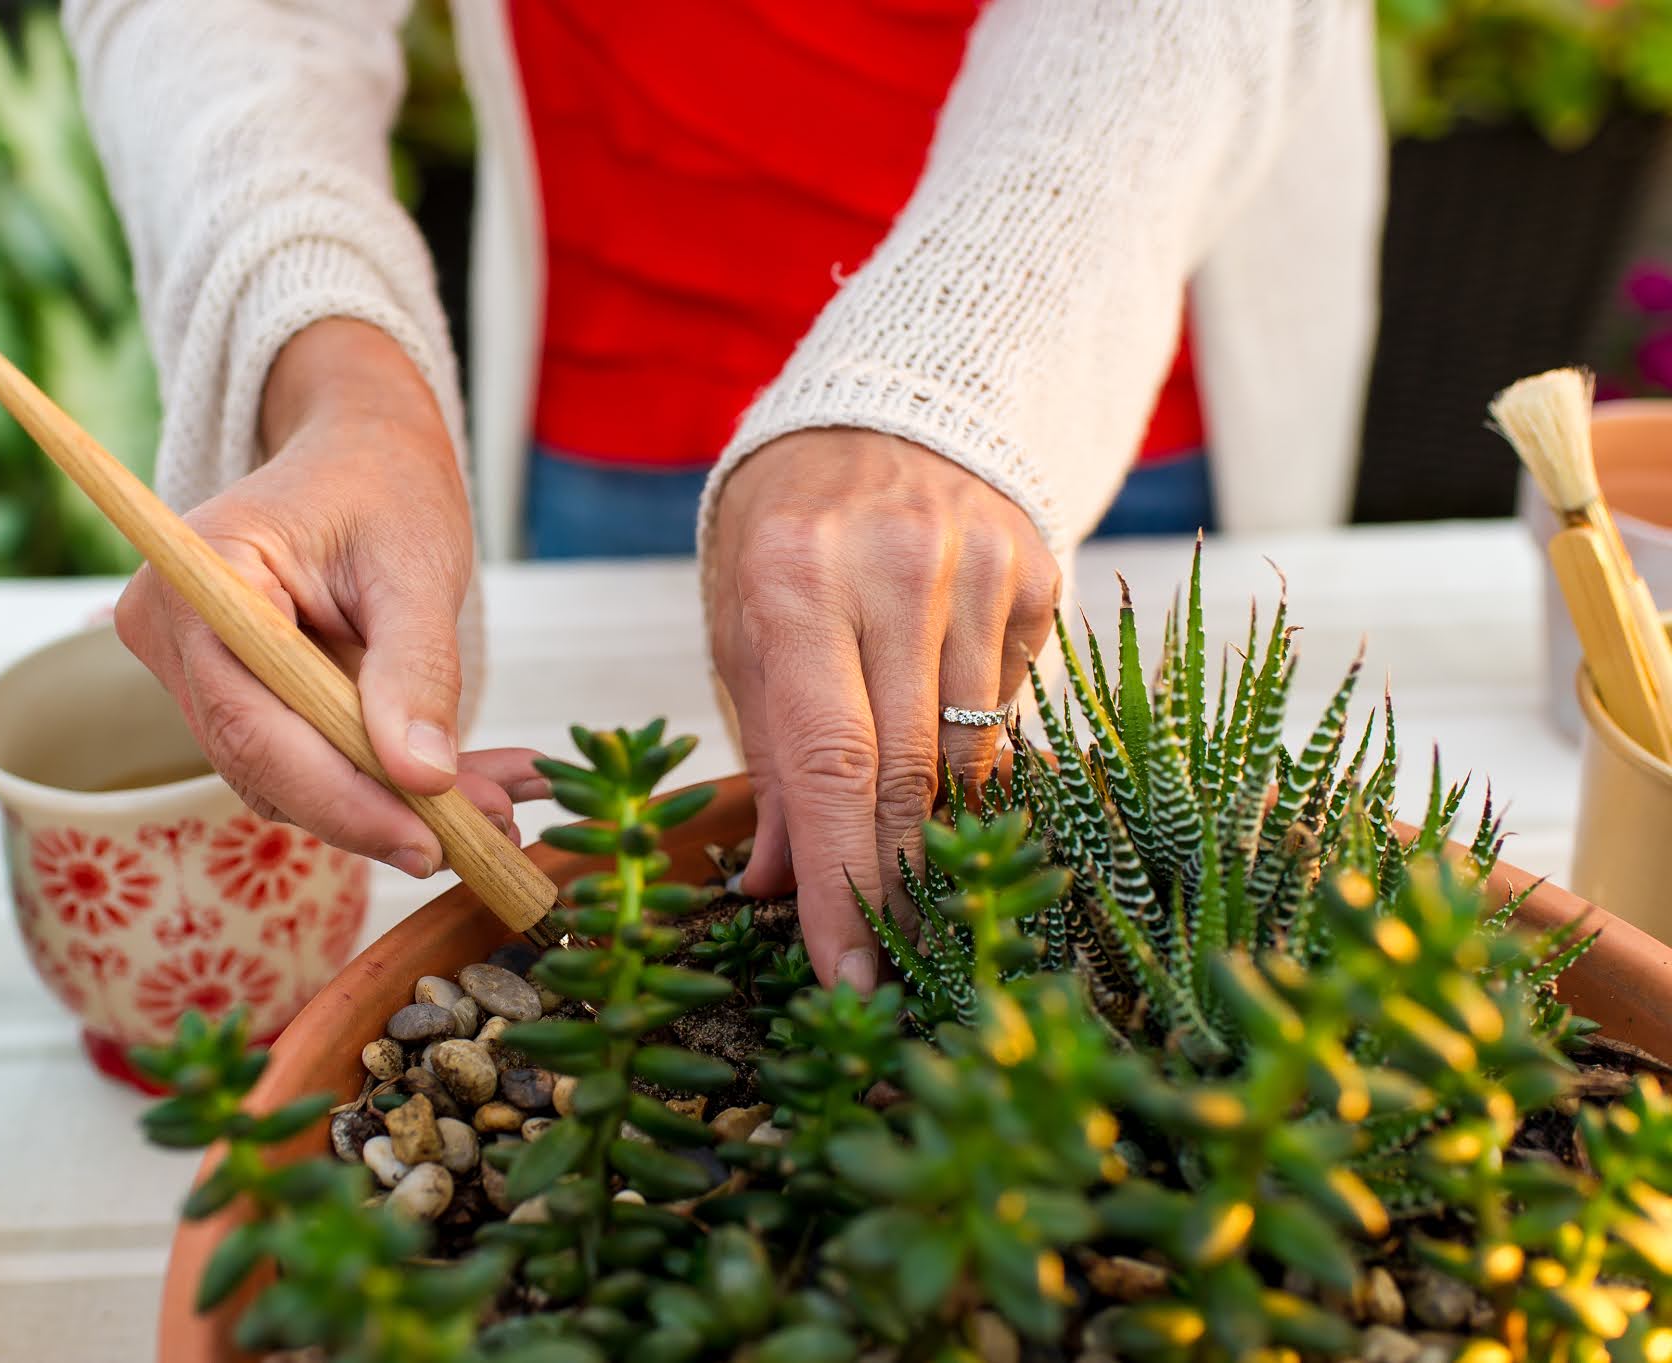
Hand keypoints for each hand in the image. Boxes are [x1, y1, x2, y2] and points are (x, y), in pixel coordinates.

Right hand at [116, 319, 547, 876]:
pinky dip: (378, 779)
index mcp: (198, 577)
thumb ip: (417, 670)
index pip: (253, 722)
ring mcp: (191, 668)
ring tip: (492, 803)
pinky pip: (299, 759)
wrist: (359, 449)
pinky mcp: (229, 694)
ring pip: (285, 775)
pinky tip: (456, 782)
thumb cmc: (383, 483)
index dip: (341, 797)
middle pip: (263, 763)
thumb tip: (422, 777)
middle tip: (486, 834)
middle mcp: (170, 631)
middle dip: (378, 808)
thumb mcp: (416, 566)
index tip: (429, 841)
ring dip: (389, 801)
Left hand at [707, 430, 1059, 990]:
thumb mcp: (745, 632)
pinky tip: (946, 750)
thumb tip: (774, 886)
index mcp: (795, 579)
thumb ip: (766, 757)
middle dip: (897, 882)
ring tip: (918, 884)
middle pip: (910, 770)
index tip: (850, 974)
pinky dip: (977, 752)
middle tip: (892, 963)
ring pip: (974, 750)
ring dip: (943, 832)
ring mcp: (979, 562)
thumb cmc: (787, 540)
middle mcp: (894, 565)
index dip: (841, 881)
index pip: (828, 762)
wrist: (879, 413)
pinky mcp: (1039, 568)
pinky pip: (1012, 705)